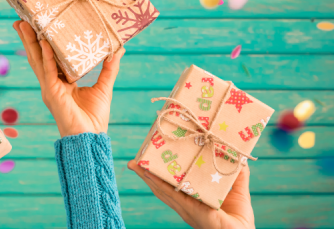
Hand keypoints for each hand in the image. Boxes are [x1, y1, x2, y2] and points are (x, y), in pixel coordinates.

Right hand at [13, 20, 124, 136]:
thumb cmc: (94, 118)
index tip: (39, 25)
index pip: (47, 57)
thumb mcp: (103, 87)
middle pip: (36, 56)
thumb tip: (118, 50)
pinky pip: (48, 71)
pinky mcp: (52, 93)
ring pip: (36, 60)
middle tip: (22, 20)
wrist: (90, 139)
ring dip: (30, 42)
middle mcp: (50, 83)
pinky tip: (44, 43)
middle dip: (28, 38)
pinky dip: (46, 57)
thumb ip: (109, 69)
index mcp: (60, 82)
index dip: (41, 42)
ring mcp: (49, 88)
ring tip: (24, 25)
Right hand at [127, 160, 254, 228]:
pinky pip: (173, 196)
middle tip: (134, 160)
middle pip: (160, 187)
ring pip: (161, 190)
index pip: (171, 185)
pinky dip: (159, 185)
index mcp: (191, 200)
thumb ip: (237, 174)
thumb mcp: (238, 190)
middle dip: (146, 174)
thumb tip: (237, 155)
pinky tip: (150, 175)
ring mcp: (186, 209)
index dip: (159, 173)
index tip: (152, 158)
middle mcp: (184, 205)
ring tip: (135, 164)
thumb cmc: (239, 219)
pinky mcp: (192, 211)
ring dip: (147, 177)